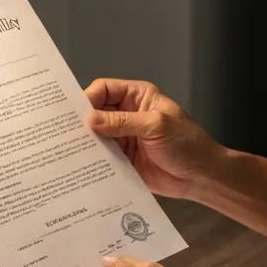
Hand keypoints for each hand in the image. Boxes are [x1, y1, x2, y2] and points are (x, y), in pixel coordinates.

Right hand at [84, 78, 223, 200]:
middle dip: (82, 122)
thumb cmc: (188, 144)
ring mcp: (124, 138)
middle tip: (66, 134)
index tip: (78, 115)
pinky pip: (102, 158)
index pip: (105, 90)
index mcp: (138, 97)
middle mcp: (127, 115)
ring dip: (86, 144)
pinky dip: (92, 162)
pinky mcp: (122, 160)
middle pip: (96, 113)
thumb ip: (123, 122)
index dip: (89, 99)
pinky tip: (83, 167)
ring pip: (96, 137)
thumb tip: (91, 120)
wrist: (200, 176)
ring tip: (70, 153)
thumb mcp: (156, 126)